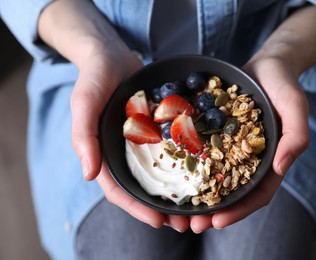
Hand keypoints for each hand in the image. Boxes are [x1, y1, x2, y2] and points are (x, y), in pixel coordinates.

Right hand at [38, 0, 192, 229]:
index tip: (159, 222)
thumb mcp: (84, 102)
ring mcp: (145, 144)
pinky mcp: (160, 131)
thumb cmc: (94, 78)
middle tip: (188, 223)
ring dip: (181, 193)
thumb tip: (89, 175)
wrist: (113, 55)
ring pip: (164, 174)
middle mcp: (127, 155)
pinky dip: (189, 164)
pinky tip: (207, 171)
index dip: (137, 209)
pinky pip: (176, 150)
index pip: (120, 191)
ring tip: (202, 207)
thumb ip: (83, 136)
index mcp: (106, 155)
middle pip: (145, 190)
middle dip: (164, 209)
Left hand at [189, 5, 315, 232]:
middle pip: (231, 193)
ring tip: (176, 210)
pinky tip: (173, 173)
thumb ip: (296, 137)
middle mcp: (248, 160)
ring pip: (213, 178)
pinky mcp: (216, 135)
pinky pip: (202, 153)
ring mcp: (231, 148)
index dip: (238, 210)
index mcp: (270, 161)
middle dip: (211, 212)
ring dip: (197, 196)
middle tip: (188, 225)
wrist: (266, 64)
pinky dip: (190, 167)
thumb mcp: (295, 107)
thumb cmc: (284, 85)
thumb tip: (282, 168)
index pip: (256, 194)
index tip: (216, 222)